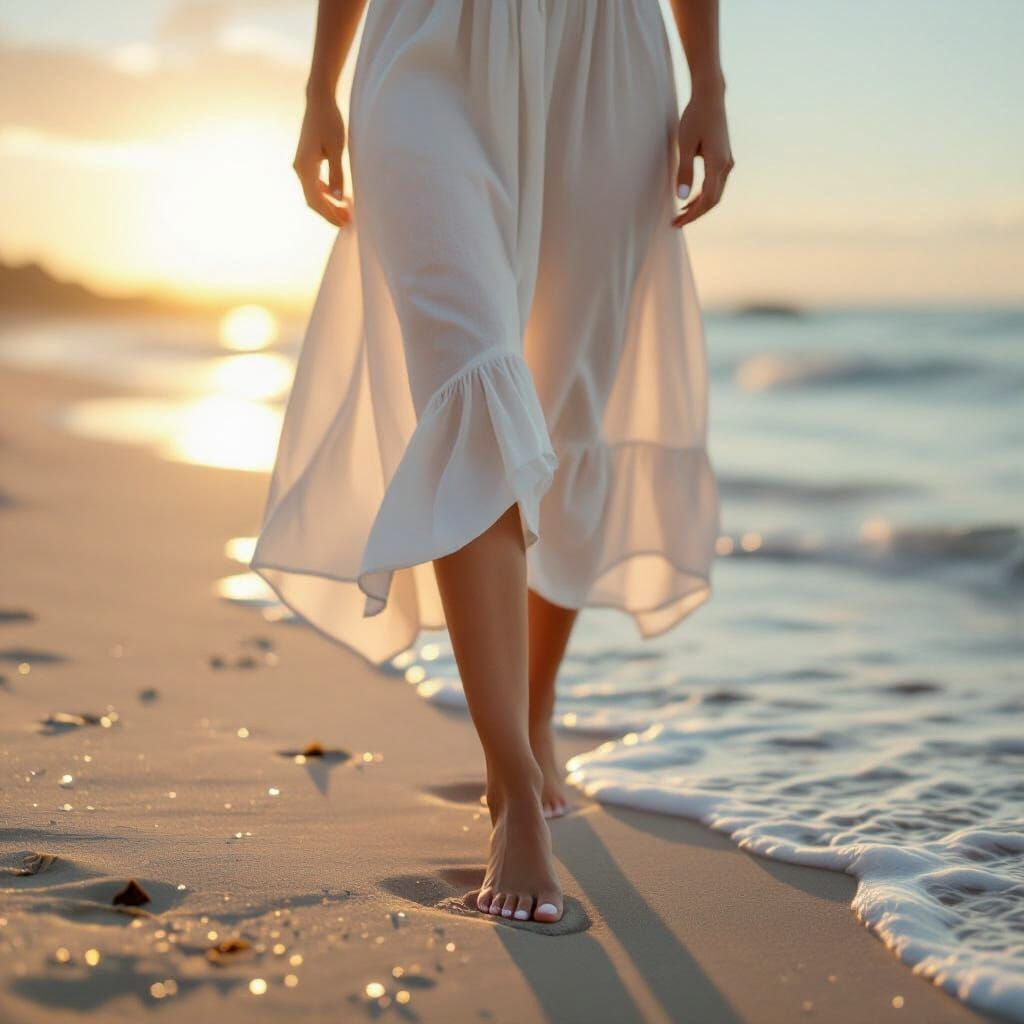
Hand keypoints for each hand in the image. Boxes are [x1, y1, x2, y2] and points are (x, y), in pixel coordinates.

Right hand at [293, 93, 350, 226]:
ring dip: (328, 203)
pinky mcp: (306, 160)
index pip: (315, 200)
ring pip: (313, 192)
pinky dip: (325, 192)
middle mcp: (299, 168)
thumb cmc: (329, 122)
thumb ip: (337, 175)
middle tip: (346, 222)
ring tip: (344, 212)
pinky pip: (314, 183)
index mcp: (305, 167)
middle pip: (312, 199)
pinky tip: (338, 196)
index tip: (343, 223)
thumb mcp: (337, 149)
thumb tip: (337, 198)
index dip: (329, 214)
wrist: (319, 101)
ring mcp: (301, 164)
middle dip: (329, 212)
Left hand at [672, 86, 733, 227]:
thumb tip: (682, 197)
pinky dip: (703, 194)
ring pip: (715, 193)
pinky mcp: (724, 158)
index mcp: (718, 164)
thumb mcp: (685, 145)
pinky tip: (690, 198)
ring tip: (681, 213)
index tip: (677, 223)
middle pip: (713, 200)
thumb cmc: (695, 117)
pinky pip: (716, 184)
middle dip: (695, 214)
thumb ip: (684, 172)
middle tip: (676, 222)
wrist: (710, 96)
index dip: (692, 215)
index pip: (706, 200)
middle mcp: (726, 165)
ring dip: (699, 205)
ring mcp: (728, 162)